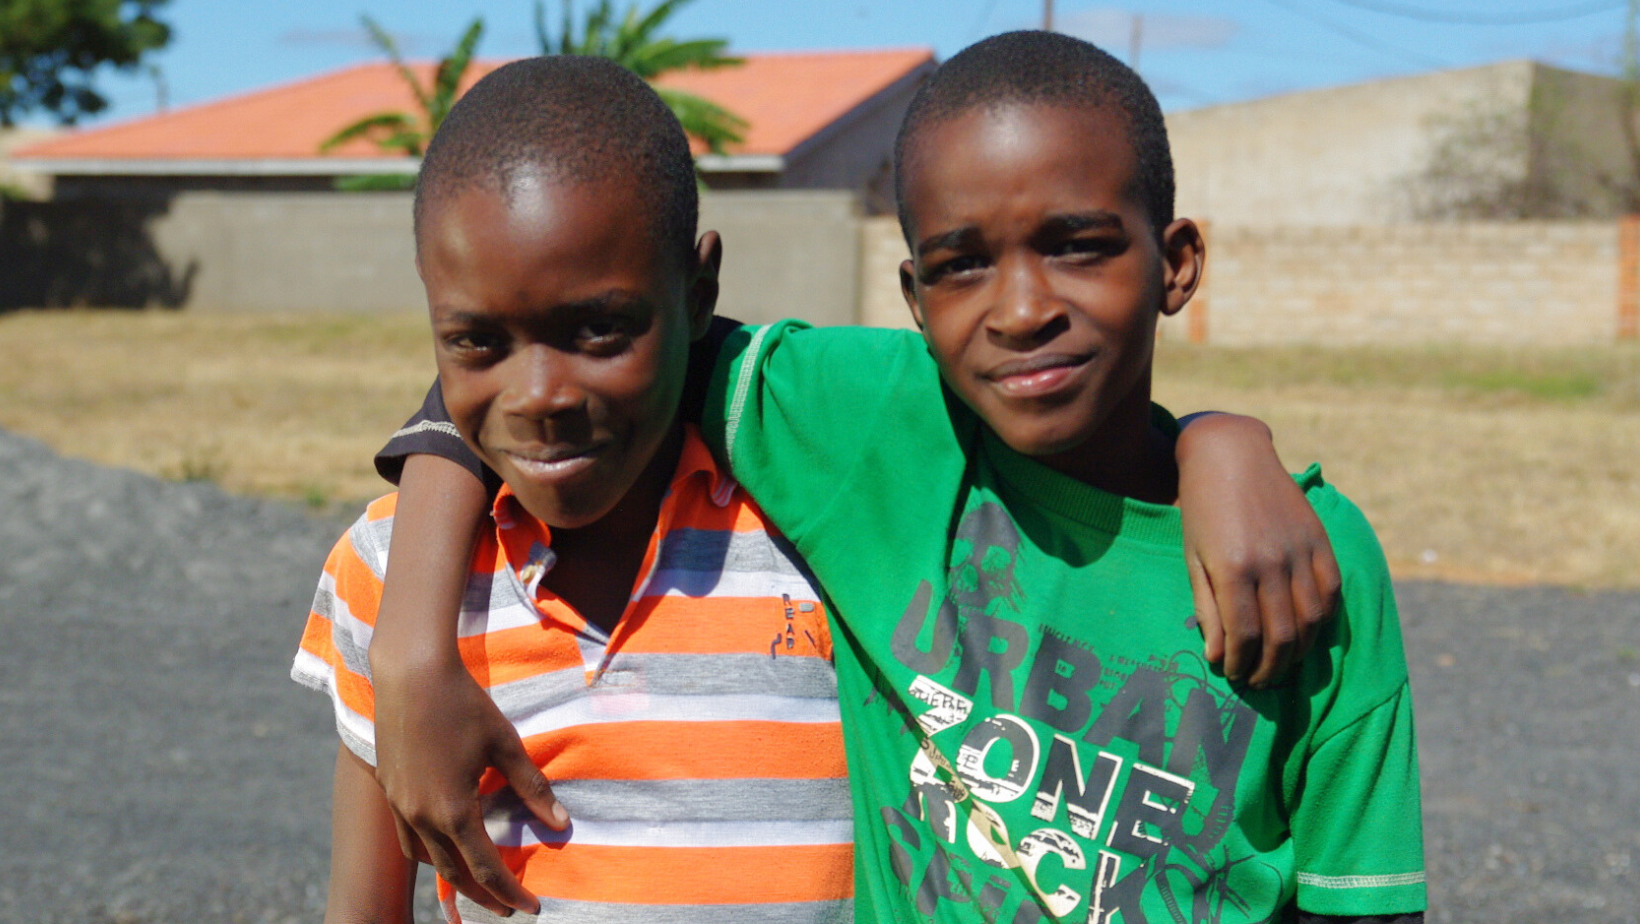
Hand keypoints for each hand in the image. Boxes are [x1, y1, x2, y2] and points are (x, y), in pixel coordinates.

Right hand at [370, 648, 567, 915]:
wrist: (410, 673)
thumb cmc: (463, 704)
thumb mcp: (505, 745)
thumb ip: (532, 788)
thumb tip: (562, 824)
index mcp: (455, 810)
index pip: (487, 868)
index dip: (511, 892)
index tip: (531, 908)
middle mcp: (422, 816)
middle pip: (454, 874)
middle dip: (484, 896)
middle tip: (508, 909)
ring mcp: (400, 806)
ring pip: (428, 859)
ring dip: (454, 878)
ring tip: (478, 885)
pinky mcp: (389, 791)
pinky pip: (408, 838)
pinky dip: (429, 853)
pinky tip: (444, 847)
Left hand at [1176, 413, 1341, 686]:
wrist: (1230, 454)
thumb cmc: (1201, 509)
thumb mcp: (1193, 558)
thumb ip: (1207, 609)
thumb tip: (1217, 657)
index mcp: (1233, 568)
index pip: (1246, 636)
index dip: (1241, 664)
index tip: (1234, 676)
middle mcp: (1272, 562)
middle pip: (1282, 636)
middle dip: (1271, 668)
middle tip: (1260, 682)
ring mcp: (1300, 550)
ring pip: (1312, 620)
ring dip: (1299, 652)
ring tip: (1283, 665)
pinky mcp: (1319, 539)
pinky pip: (1332, 591)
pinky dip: (1324, 619)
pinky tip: (1307, 633)